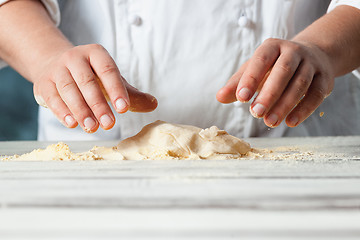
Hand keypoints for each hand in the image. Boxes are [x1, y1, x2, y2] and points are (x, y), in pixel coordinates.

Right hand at [33, 44, 156, 132]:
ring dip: (81, 110)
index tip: (124, 108)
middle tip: (109, 124)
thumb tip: (154, 104)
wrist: (55, 65)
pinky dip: (61, 111)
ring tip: (92, 128)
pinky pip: (52, 97)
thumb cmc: (91, 76)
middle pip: (87, 81)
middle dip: (98, 104)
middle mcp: (75, 58)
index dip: (116, 89)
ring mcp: (57, 69)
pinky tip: (72, 124)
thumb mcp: (111, 81)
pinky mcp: (44, 83)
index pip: (108, 70)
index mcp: (96, 54)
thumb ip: (131, 94)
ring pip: (69, 89)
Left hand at [216, 38, 333, 127]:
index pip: (261, 59)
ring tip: (269, 122)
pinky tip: (290, 122)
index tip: (240, 97)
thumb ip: (237, 83)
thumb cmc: (274, 66)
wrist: (312, 56)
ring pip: (300, 84)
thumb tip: (219, 97)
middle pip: (282, 72)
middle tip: (255, 113)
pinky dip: (304, 110)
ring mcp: (311, 64)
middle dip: (268, 94)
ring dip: (284, 104)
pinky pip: (315, 95)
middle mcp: (293, 51)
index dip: (251, 78)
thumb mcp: (254, 70)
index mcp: (272, 47)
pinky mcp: (325, 78)